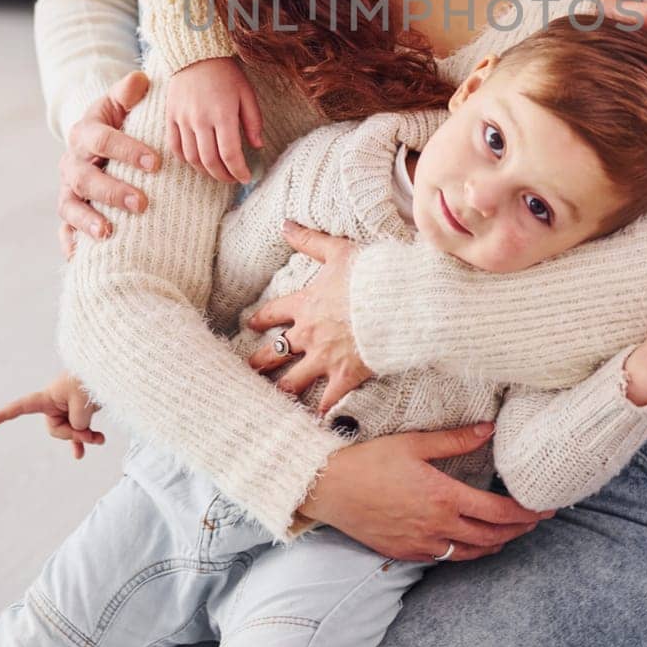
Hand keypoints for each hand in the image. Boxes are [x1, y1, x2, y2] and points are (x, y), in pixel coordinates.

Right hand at [0, 371, 104, 461]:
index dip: (7, 413)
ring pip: (71, 431)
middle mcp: (56, 402)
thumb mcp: (82, 403)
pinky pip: (80, 429)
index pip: (23, 406)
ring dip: (84, 437)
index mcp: (49, 396)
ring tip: (99, 439)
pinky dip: (87, 437)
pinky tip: (93, 445)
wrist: (111, 372)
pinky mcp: (81, 411)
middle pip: (56, 429)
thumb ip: (78, 421)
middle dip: (73, 434)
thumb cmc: (93, 381)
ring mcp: (69, 407)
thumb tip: (82, 430)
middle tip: (91, 434)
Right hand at [58, 70, 157, 256]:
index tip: (156, 162)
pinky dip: (70, 242)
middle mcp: (71, 162)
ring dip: (87, 220)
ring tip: (107, 233)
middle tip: (142, 203)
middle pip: (85, 178)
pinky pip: (64, 229)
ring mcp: (67, 189)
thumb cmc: (117, 122)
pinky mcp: (68, 211)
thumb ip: (128, 92)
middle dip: (112, 191)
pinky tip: (80, 255)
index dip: (127, 149)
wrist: (94, 142)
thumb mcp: (120, 104)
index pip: (102, 139)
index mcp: (84, 133)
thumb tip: (140, 79)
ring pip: (70, 206)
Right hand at [167, 57, 263, 185]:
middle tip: (233, 179)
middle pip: (210, 161)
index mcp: (223, 114)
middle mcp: (200, 120)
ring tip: (217, 172)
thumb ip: (253, 121)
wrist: (196, 53)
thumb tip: (258, 146)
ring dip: (205, 171)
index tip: (246, 178)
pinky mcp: (170, 116)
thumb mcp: (247, 94)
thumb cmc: (226, 73)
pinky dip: (185, 159)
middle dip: (223, 176)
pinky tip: (196, 161)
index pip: (230, 154)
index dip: (239, 171)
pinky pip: (174, 146)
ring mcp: (182, 119)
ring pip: (191, 158)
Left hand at [248, 223, 370, 412]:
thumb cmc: (369, 274)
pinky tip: (313, 422)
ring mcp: (325, 358)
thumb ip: (310, 240)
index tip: (251, 324)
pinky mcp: (345, 375)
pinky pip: (327, 400)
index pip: (274, 313)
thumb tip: (285, 224)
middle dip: (261, 360)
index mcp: (306, 304)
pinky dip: (320, 412)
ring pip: (293, 380)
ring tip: (271, 398)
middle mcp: (308, 334)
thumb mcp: (337, 250)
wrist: (396, 302)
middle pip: (276, 351)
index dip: (262, 319)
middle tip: (250, 368)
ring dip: (282, 389)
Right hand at [301, 423, 554, 561]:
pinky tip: (473, 542)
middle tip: (537, 520)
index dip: (526, 512)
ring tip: (512, 532)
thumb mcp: (414, 443)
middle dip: (519, 529)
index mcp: (443, 497)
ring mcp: (422, 544)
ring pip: (472, 553)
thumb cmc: (370, 460)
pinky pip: (447, 558)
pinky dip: (468, 551)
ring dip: (497, 544)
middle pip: (492, 536)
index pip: (498, 512)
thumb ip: (455, 440)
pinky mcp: (407, 553)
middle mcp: (437, 526)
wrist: (329, 488)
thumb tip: (490, 429)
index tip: (545, 508)